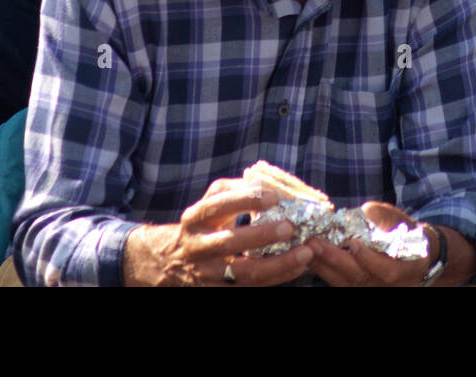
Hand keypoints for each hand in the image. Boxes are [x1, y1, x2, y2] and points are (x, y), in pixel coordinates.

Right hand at [122, 177, 311, 286]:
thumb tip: (268, 183)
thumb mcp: (210, 202)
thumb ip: (235, 189)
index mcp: (195, 218)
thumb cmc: (204, 224)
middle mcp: (196, 247)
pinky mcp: (218, 292)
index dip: (245, 200)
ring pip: (243, 273)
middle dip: (262, 236)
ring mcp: (206, 275)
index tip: (274, 196)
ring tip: (305, 252)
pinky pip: (251, 288)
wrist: (171, 262)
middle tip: (290, 227)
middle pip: (229, 243)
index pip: (217, 206)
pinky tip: (298, 267)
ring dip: (277, 264)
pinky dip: (277, 277)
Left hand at [305, 202, 433, 285]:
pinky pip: (338, 283)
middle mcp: (386, 284)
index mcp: (404, 268)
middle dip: (335, 260)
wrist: (415, 260)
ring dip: (323, 266)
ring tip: (306, 248)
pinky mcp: (358, 289)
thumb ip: (386, 218)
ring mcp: (371, 290)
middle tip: (314, 242)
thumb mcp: (404, 224)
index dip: (369, 258)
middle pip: (358, 277)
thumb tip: (367, 211)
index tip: (354, 242)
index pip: (385, 269)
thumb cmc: (409, 237)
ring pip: (344, 283)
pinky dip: (323, 271)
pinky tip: (309, 258)